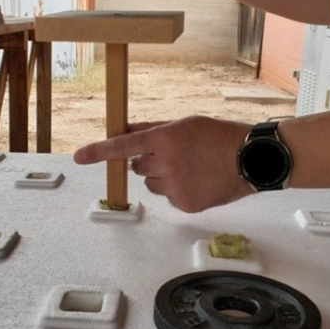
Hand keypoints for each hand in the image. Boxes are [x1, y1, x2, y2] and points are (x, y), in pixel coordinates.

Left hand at [74, 116, 255, 212]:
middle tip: (172, 156)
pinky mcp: (184, 204)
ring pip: (152, 184)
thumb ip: (153, 129)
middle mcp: (165, 163)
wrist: (250, 159)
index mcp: (164, 139)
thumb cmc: (218, 136)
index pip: (123, 145)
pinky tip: (197, 182)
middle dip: (148, 161)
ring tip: (189, 169)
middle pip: (137, 167)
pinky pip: (169, 198)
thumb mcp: (185, 124)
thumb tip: (127, 130)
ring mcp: (175, 187)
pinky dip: (178, 191)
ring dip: (162, 177)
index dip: (98, 151)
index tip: (78, 156)